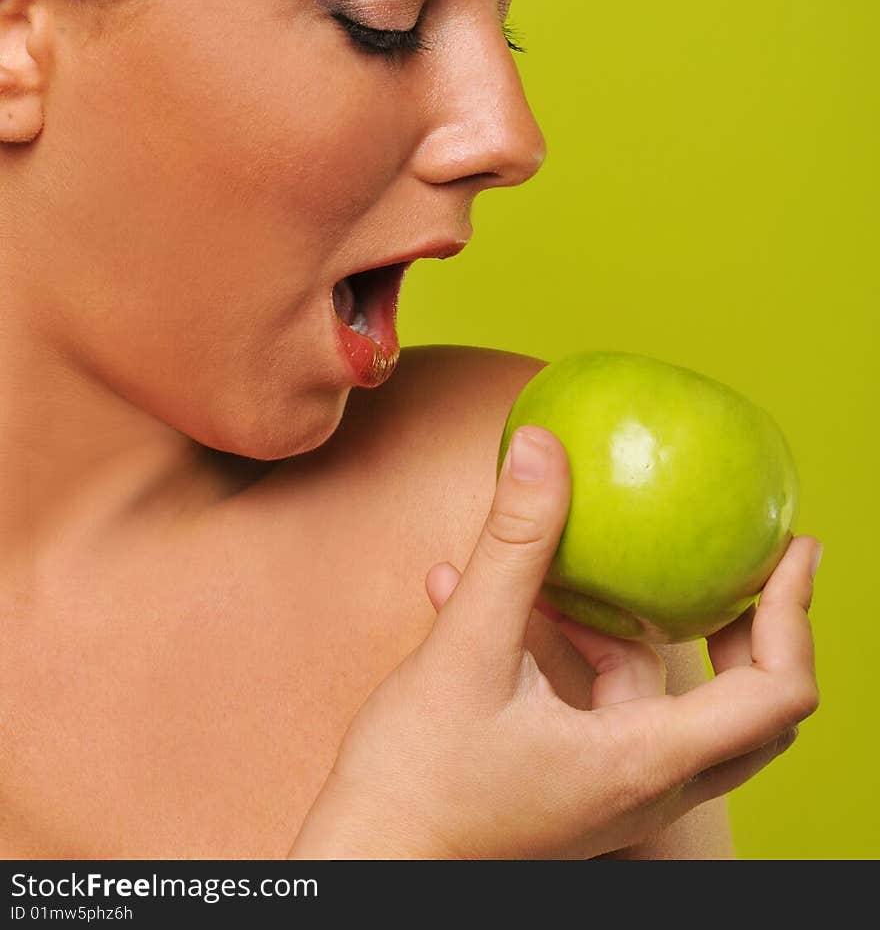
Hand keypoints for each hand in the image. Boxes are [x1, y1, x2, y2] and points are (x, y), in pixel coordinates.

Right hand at [288, 426, 819, 858]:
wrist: (368, 864)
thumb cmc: (416, 781)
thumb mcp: (466, 647)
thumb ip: (514, 545)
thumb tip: (544, 449)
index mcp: (645, 760)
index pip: (777, 693)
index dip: (795, 613)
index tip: (790, 546)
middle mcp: (646, 786)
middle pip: (752, 711)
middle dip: (755, 629)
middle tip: (740, 560)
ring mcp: (612, 793)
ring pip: (675, 709)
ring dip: (650, 633)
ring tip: (595, 566)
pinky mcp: (575, 787)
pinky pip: (609, 711)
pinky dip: (586, 653)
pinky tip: (513, 601)